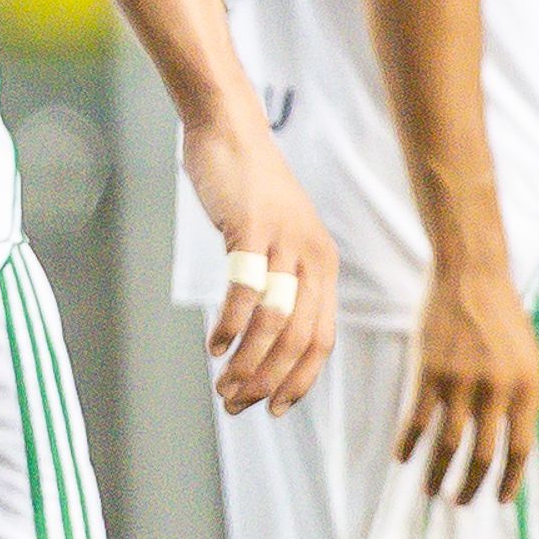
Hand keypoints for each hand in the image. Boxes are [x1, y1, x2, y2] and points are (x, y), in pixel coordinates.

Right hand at [182, 113, 339, 413]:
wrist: (230, 130)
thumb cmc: (248, 187)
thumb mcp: (277, 236)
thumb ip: (279, 278)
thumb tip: (264, 329)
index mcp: (324, 266)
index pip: (322, 340)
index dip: (299, 381)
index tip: (273, 408)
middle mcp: (313, 258)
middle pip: (298, 339)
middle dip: (269, 381)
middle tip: (236, 404)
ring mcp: (284, 243)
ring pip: (274, 321)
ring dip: (248, 362)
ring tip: (223, 385)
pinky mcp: (252, 228)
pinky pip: (244, 288)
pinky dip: (230, 324)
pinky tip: (214, 345)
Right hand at [398, 252, 538, 504]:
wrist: (472, 276)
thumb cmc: (503, 316)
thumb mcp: (527, 358)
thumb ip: (520, 397)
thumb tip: (509, 440)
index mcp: (527, 389)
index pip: (520, 449)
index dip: (510, 480)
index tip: (499, 500)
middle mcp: (497, 391)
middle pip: (484, 454)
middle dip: (471, 485)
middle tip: (460, 503)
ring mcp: (461, 382)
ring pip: (449, 443)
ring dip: (439, 471)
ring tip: (431, 490)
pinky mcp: (430, 371)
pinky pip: (418, 417)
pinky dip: (409, 441)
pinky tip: (402, 457)